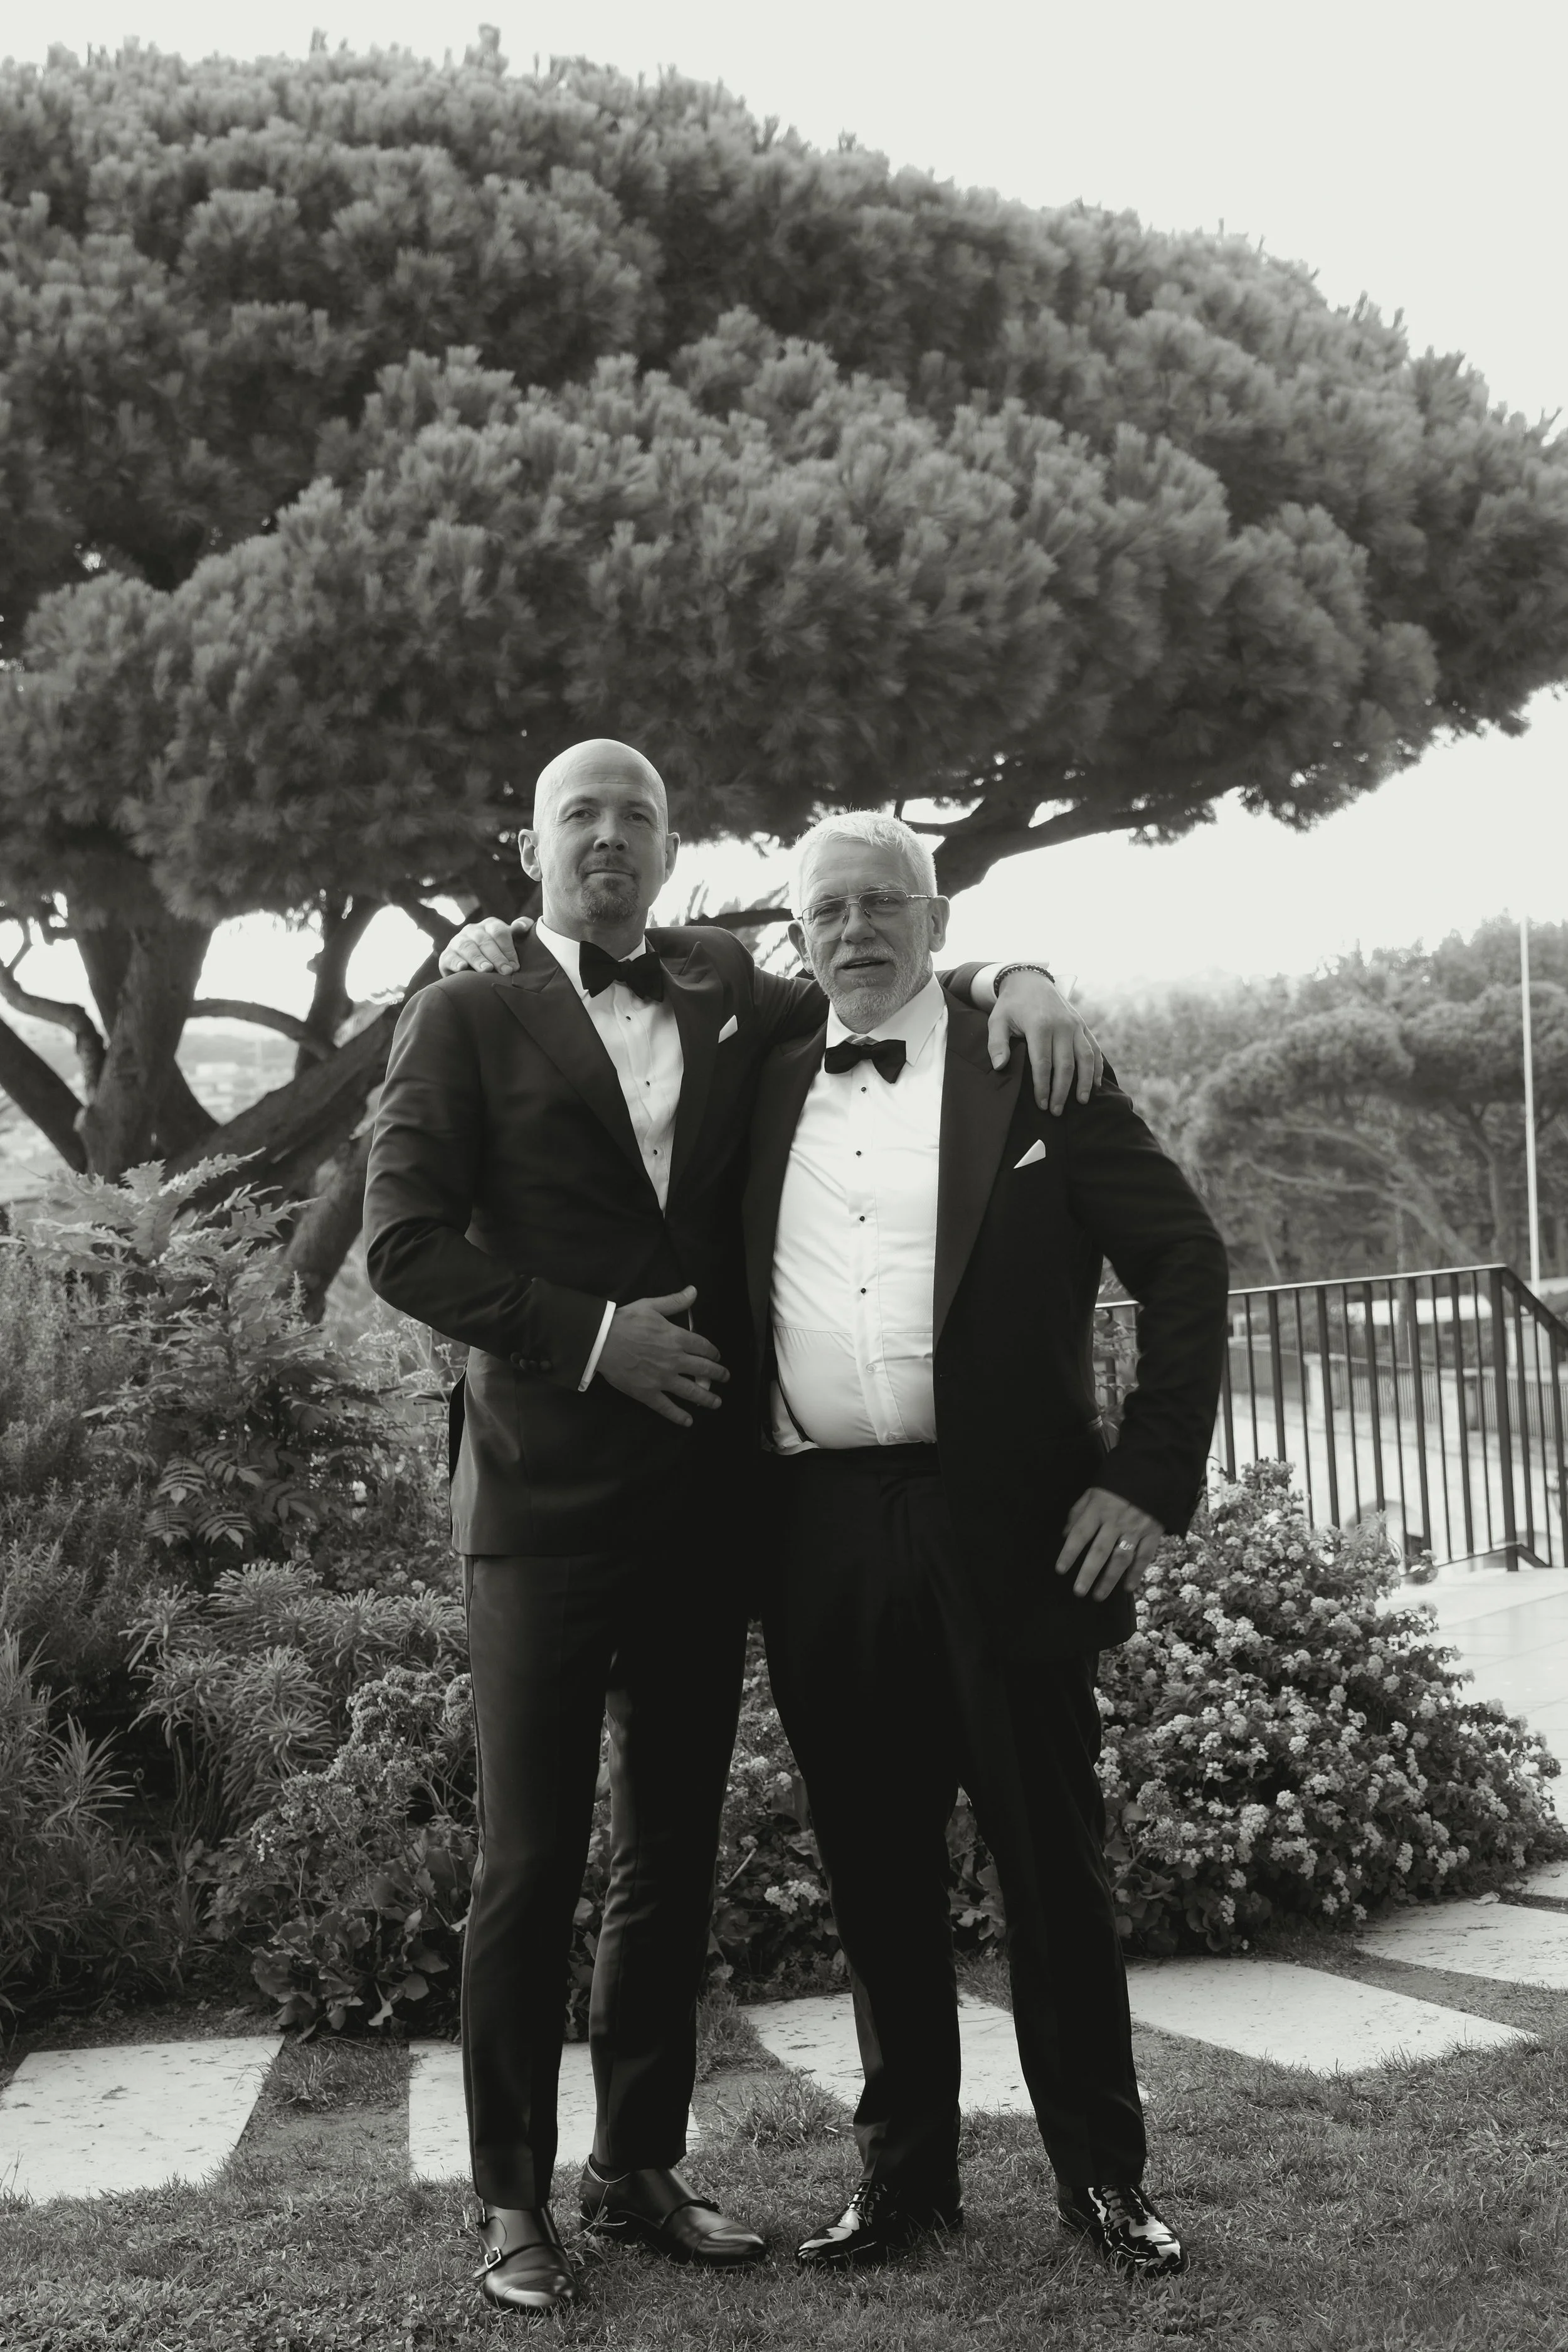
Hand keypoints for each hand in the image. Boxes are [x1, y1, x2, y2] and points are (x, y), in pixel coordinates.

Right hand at [439, 916, 530, 974]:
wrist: (473, 971)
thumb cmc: (497, 955)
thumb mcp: (510, 943)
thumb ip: (519, 932)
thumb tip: (523, 926)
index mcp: (489, 925)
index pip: (499, 932)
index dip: (508, 948)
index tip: (515, 965)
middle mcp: (472, 930)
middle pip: (484, 940)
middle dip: (497, 957)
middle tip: (506, 971)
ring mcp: (458, 942)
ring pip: (467, 947)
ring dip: (477, 959)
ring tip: (486, 970)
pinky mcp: (446, 956)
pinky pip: (450, 957)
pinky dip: (456, 962)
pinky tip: (462, 968)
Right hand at [595, 1286, 729, 1426]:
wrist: (602, 1341)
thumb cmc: (625, 1321)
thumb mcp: (651, 1306)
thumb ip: (675, 1301)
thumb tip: (693, 1291)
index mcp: (676, 1339)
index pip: (703, 1347)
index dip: (713, 1352)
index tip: (717, 1356)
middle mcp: (674, 1360)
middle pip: (703, 1369)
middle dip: (718, 1374)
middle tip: (725, 1377)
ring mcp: (662, 1379)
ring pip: (691, 1391)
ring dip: (707, 1398)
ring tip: (716, 1402)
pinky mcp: (648, 1393)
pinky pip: (667, 1407)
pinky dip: (678, 1416)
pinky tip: (688, 1421)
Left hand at [988, 971, 1103, 1113]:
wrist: (1031, 980)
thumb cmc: (1011, 1005)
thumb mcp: (997, 1020)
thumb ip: (997, 1043)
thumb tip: (1000, 1066)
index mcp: (1039, 1025)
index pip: (1043, 1063)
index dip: (1043, 1086)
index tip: (1041, 1104)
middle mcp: (1062, 1026)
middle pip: (1066, 1065)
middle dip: (1062, 1091)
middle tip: (1056, 1111)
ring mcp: (1075, 1025)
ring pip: (1086, 1058)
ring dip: (1085, 1082)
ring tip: (1080, 1102)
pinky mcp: (1083, 1025)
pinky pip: (1094, 1048)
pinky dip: (1098, 1067)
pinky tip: (1096, 1084)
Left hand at [1054, 1487, 1163, 1601]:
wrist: (1153, 1472)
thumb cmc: (1117, 1485)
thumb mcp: (1093, 1492)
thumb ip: (1078, 1512)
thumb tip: (1065, 1534)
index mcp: (1098, 1508)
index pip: (1080, 1533)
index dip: (1069, 1552)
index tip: (1060, 1569)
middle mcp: (1116, 1521)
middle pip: (1100, 1551)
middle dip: (1088, 1573)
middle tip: (1078, 1591)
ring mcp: (1136, 1528)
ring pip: (1121, 1558)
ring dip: (1109, 1579)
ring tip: (1098, 1595)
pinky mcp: (1153, 1533)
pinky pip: (1144, 1556)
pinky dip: (1136, 1573)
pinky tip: (1128, 1587)